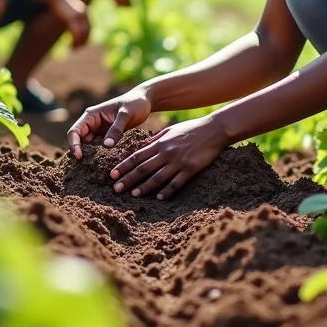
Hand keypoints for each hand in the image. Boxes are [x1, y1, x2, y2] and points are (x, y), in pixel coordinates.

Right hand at [51, 0, 90, 47]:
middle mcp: (84, 15)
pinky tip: (70, 45)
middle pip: (88, 32)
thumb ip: (71, 18)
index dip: (86, 37)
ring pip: (83, 34)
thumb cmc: (61, 4)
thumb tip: (71, 25)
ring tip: (73, 49)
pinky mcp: (73, 19)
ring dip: (79, 43)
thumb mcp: (68, 12)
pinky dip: (75, 41)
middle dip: (84, 42)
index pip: (89, 28)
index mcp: (84, 13)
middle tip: (77, 49)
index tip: (80, 43)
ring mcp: (79, 17)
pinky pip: (76, 33)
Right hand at [67, 87, 152, 158]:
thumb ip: (116, 129)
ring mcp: (100, 132)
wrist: (144, 101)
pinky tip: (108, 163)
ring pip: (90, 147)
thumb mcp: (126, 114)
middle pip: (80, 142)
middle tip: (90, 166)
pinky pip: (101, 149)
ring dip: (93, 156)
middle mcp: (92, 124)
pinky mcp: (108, 138)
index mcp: (91, 116)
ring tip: (99, 166)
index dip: (74, 144)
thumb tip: (106, 146)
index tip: (79, 157)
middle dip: (83, 153)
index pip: (75, 131)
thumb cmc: (134, 103)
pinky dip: (102, 156)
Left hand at [109, 117, 226, 199]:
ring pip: (157, 177)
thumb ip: (155, 139)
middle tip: (116, 189)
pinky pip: (176, 183)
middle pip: (143, 168)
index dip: (123, 166)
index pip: (137, 156)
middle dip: (128, 179)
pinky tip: (159, 197)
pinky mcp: (191, 169)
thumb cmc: (191, 129)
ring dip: (144, 187)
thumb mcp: (170, 130)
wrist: (214, 129)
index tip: (112, 175)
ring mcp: (178, 161)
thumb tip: (140, 147)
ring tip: (133, 194)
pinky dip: (167, 191)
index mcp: (160, 143)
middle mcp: (166, 152)